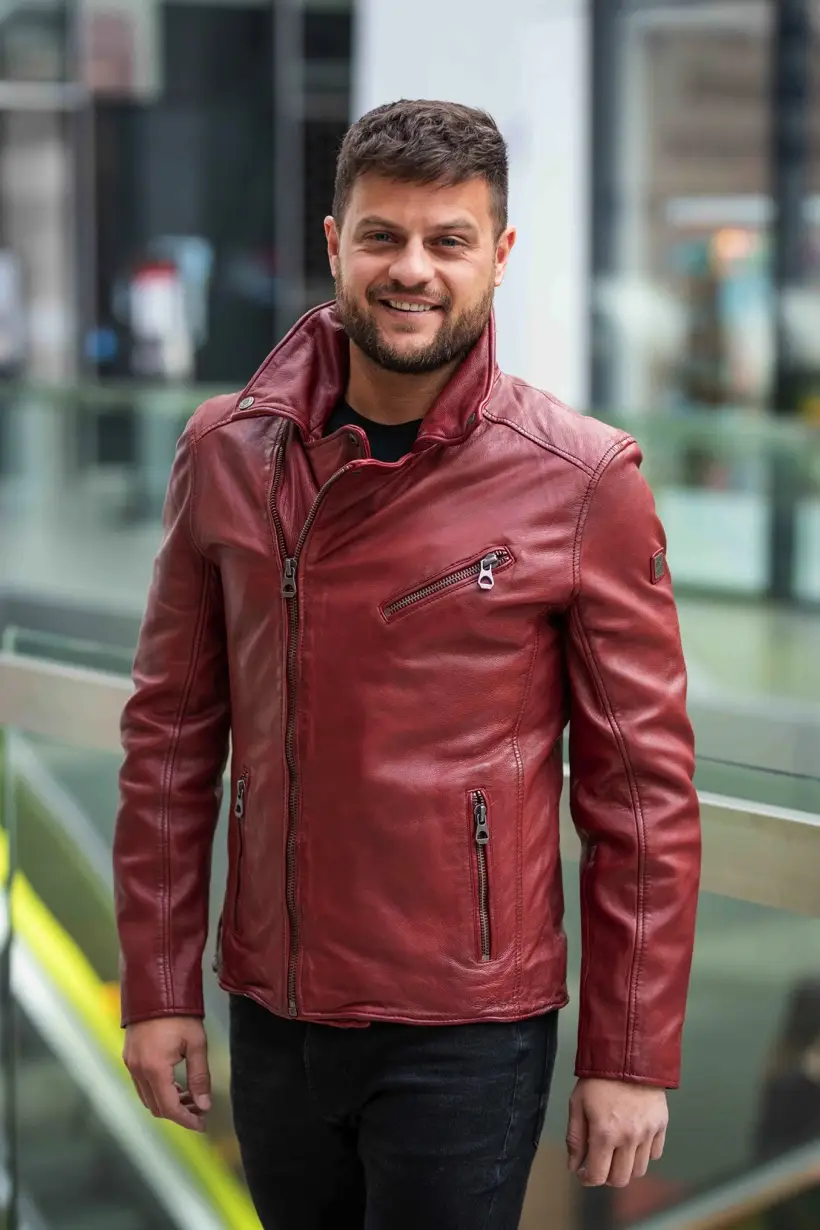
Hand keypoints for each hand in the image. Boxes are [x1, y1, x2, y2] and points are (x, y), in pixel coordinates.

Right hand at [124, 1016, 210, 1132]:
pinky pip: (141, 1084)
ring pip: (147, 1097)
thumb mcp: (197, 1044)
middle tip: (199, 1110)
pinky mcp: (129, 1056)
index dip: (186, 1120)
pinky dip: (158, 1090)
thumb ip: (200, 1077)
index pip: (169, 1108)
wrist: (156, 987)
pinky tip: (175, 1084)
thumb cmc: (179, 1013)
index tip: (201, 1124)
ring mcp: (131, 1063)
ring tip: (190, 1097)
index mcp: (154, 1068)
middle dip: (178, 1113)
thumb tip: (204, 1105)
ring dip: (167, 1102)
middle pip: (156, 1107)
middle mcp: (138, 1070)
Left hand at [566, 1078, 667, 1187]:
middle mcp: (629, 1138)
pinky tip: (633, 1141)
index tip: (583, 1172)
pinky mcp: (661, 1125)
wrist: (628, 1054)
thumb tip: (574, 1165)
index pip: (597, 1176)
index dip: (587, 1179)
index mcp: (605, 1133)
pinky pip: (655, 1154)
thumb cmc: (599, 1078)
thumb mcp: (577, 1104)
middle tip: (599, 1162)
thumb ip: (575, 1138)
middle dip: (606, 1177)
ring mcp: (648, 1133)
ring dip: (626, 1167)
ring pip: (639, 1171)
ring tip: (616, 1152)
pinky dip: (644, 1154)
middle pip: (620, 1179)